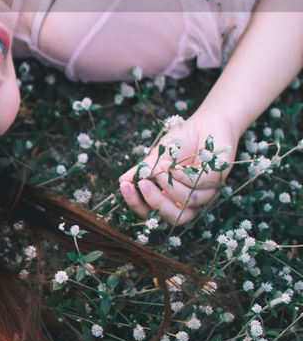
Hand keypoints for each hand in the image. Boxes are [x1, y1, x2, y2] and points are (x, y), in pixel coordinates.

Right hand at [118, 111, 239, 224]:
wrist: (205, 123)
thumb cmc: (181, 142)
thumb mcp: (156, 157)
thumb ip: (143, 171)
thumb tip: (123, 181)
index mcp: (174, 197)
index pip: (155, 212)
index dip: (138, 204)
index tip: (125, 186)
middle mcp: (192, 200)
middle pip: (174, 217)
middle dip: (155, 202)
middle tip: (142, 184)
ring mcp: (208, 191)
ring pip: (188, 201)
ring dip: (169, 185)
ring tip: (159, 166)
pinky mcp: (218, 179)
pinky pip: (198, 185)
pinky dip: (181, 176)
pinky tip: (169, 164)